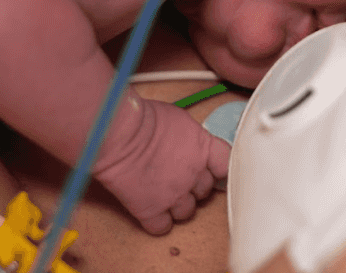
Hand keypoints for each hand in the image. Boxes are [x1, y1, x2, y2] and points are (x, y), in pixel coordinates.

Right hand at [94, 97, 229, 234]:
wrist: (121, 133)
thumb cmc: (142, 117)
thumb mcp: (177, 118)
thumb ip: (187, 136)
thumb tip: (182, 140)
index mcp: (203, 148)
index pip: (225, 164)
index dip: (217, 168)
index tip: (210, 169)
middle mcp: (194, 175)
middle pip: (204, 190)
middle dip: (193, 186)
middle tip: (176, 177)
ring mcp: (175, 195)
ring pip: (186, 212)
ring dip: (177, 206)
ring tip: (162, 194)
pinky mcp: (151, 210)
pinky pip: (162, 227)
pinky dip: (157, 222)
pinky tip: (150, 210)